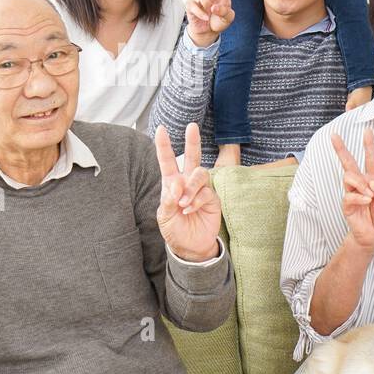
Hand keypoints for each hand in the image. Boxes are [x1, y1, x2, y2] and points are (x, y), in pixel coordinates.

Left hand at [154, 123, 222, 261]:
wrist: (190, 246)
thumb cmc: (174, 229)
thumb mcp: (165, 216)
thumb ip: (168, 200)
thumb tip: (176, 184)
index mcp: (171, 183)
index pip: (167, 161)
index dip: (164, 145)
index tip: (160, 129)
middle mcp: (187, 182)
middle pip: (192, 157)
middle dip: (192, 141)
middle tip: (192, 126)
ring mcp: (201, 189)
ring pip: (200, 174)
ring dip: (190, 187)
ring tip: (183, 203)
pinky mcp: (212, 198)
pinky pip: (206, 192)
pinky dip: (196, 201)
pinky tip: (189, 210)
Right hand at [185, 0, 234, 46]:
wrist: (208, 33)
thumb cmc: (219, 21)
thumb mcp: (228, 18)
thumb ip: (225, 11)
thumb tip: (213, 6)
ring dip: (205, 0)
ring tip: (210, 11)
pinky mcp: (190, 3)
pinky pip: (193, 3)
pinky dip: (200, 11)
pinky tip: (205, 17)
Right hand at [329, 126, 373, 251]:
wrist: (373, 236)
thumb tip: (370, 182)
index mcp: (372, 181)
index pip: (370, 160)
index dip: (369, 146)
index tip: (367, 131)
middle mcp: (360, 184)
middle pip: (349, 163)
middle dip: (341, 149)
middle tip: (334, 136)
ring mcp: (351, 193)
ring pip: (349, 177)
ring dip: (360, 183)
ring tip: (369, 194)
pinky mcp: (346, 204)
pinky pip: (349, 195)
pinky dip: (360, 197)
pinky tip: (366, 201)